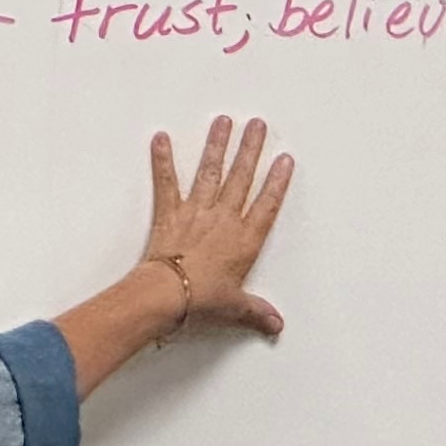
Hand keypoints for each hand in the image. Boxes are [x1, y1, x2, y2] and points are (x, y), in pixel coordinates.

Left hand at [143, 115, 295, 336]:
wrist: (168, 296)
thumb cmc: (201, 300)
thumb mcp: (235, 308)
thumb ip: (256, 311)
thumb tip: (274, 324)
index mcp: (244, 241)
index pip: (266, 204)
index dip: (277, 181)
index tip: (284, 160)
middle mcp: (223, 220)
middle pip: (241, 177)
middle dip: (251, 149)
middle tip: (258, 125)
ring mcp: (196, 212)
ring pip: (210, 172)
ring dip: (217, 145)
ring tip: (224, 121)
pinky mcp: (170, 213)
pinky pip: (166, 182)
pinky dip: (162, 160)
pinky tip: (161, 139)